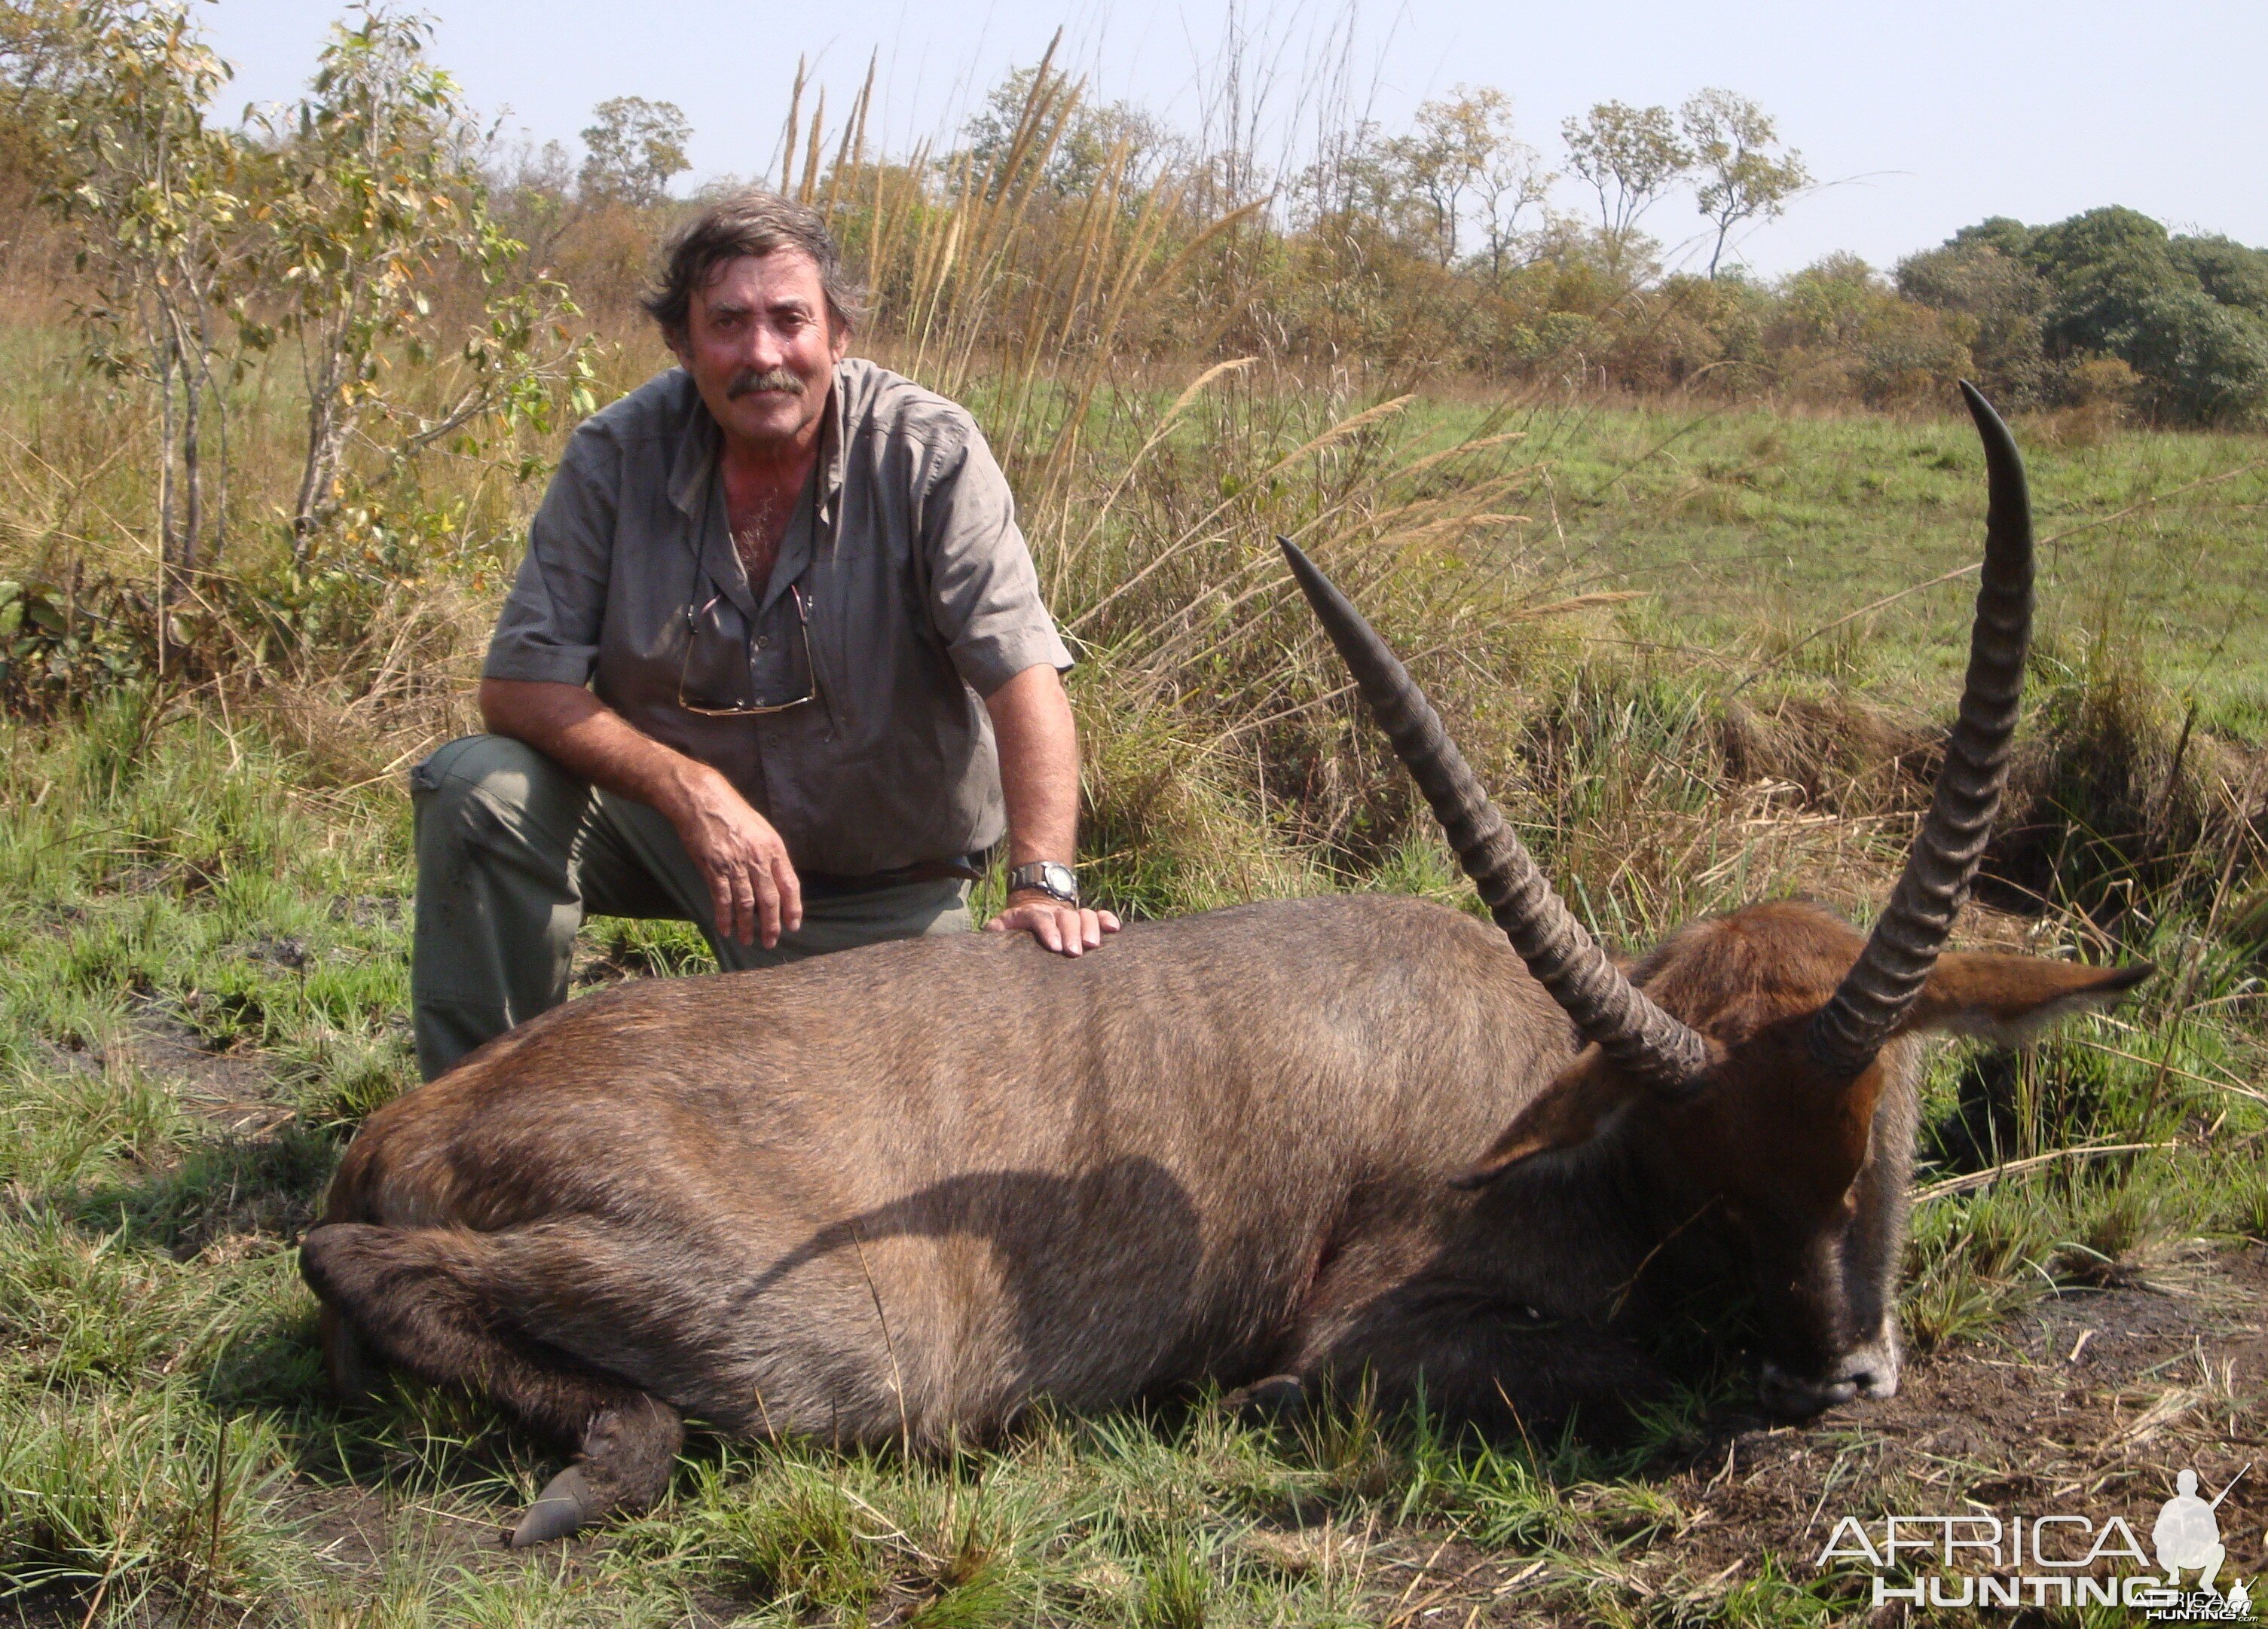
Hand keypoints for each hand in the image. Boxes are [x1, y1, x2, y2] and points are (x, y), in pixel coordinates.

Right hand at [664, 765, 801, 947]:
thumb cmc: (733, 813)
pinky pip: (722, 899)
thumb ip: (770, 855)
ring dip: (747, 926)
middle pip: (770, 900)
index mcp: (774, 848)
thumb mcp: (761, 830)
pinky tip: (725, 929)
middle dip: (771, 925)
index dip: (793, 908)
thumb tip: (778, 881)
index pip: (790, 885)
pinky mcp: (714, 868)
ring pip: (746, 904)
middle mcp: (758, 858)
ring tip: (747, 940)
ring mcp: (735, 864)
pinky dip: (724, 917)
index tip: (793, 925)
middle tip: (770, 941)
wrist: (703, 800)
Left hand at [985, 890, 1120, 956]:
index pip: (1040, 917)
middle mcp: (1054, 912)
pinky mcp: (1084, 919)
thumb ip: (995, 930)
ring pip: (1084, 914)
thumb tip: (989, 937)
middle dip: (1071, 934)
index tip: (1055, 946)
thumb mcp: (1001, 926)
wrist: (1031, 909)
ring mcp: (1071, 913)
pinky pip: (1098, 915)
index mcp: (1031, 914)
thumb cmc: (1016, 928)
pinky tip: (1114, 929)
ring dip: (1091, 928)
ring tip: (1094, 945)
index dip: (1048, 930)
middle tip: (1075, 952)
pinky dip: (1107, 920)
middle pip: (1066, 917)